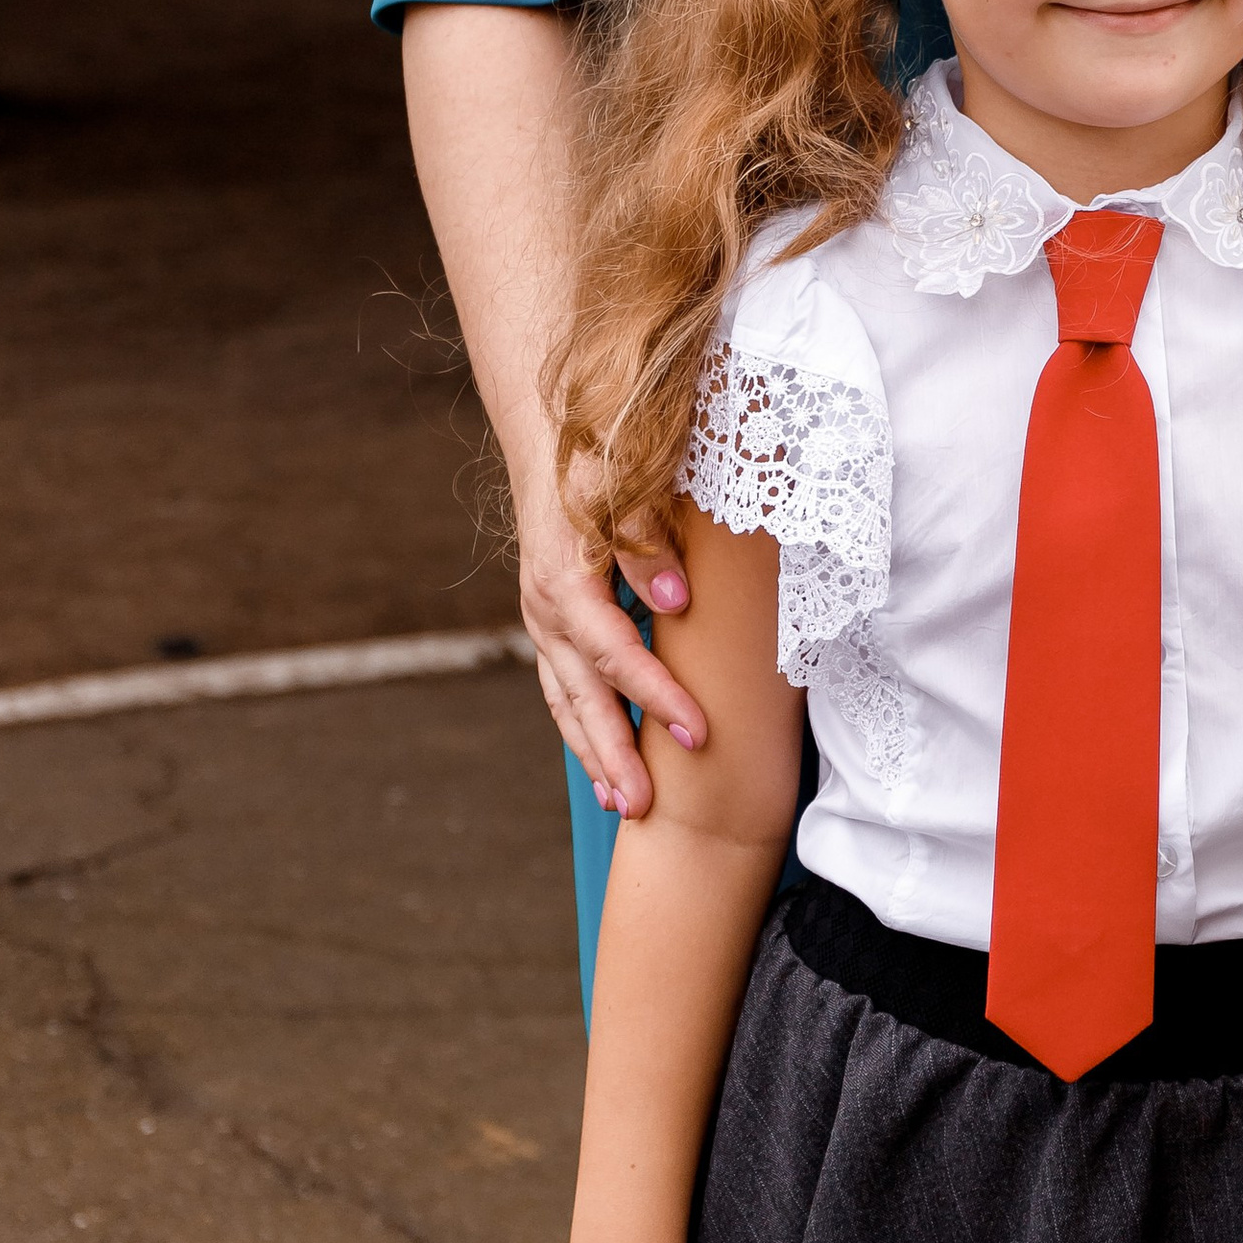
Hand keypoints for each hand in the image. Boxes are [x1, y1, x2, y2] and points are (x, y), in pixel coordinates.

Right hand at [516, 471, 705, 820]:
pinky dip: (583, 728)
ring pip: (565, 701)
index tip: (699, 734)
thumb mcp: (625, 485)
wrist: (548, 434)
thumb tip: (677, 601)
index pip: (617, 655)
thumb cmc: (597, 457)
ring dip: (593, 754)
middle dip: (614, 754)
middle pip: (582, 697)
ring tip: (620, 807)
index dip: (659, 696)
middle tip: (644, 809)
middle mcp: (546, 610)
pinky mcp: (550, 622)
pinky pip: (562, 687)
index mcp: (566, 581)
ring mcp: (543, 620)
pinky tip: (603, 763)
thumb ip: (651, 541)